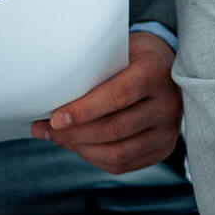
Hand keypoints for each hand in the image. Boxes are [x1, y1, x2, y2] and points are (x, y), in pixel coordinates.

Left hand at [32, 31, 181, 174]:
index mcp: (156, 72)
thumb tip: (52, 99)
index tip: (54, 119)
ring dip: (80, 149)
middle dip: (73, 134)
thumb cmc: (135, 56)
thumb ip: (93, 71)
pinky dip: (95, 158)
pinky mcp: (164, 148)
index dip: (83, 111)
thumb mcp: (117, 50)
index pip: (117, 97)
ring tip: (58, 139)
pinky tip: (80, 146)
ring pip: (117, 153)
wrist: (168, 66)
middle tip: (46, 130)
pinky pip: (123, 164)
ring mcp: (169, 130)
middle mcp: (169, 103)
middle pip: (114, 129)